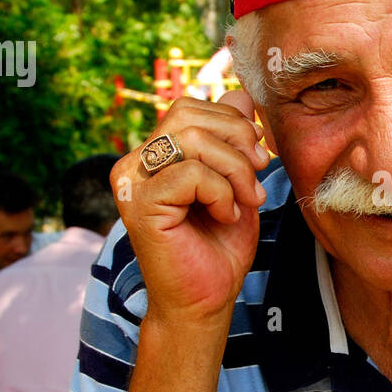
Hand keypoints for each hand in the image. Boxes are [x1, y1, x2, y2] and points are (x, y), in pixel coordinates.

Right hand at [110, 91, 269, 326]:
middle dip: (237, 139)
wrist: (207, 300)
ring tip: (246, 200)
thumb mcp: (237, 181)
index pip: (190, 106)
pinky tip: (223, 215)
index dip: (232, 122)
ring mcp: (131, 182)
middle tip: (259, 177)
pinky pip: (190, 172)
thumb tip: (241, 91)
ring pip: (192, 138)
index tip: (259, 159)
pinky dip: (220, 192)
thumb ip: (235, 137)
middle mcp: (134, 163)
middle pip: (188, 113)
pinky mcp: (138, 203)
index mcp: (153, 154)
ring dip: (234, 169)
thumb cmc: (219, 246)